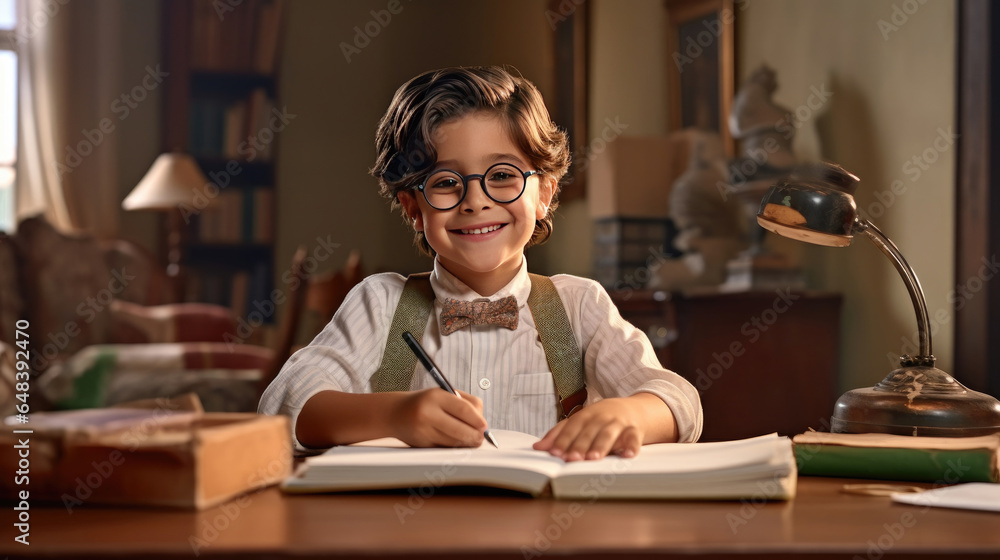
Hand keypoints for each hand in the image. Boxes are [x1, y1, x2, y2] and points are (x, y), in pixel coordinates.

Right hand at [389, 389, 486, 447]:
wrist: (396, 413)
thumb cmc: (425, 403)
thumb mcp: (442, 395)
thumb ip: (464, 404)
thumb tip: (482, 425)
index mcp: (436, 396)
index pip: (464, 409)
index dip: (478, 420)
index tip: (485, 426)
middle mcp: (428, 413)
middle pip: (460, 429)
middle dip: (475, 436)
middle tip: (481, 438)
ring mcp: (423, 430)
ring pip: (454, 442)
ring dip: (466, 443)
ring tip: (470, 439)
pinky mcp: (421, 444)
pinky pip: (445, 448)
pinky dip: (454, 447)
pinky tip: (456, 442)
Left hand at [533, 392, 677, 460]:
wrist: (635, 409)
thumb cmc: (602, 419)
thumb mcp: (581, 422)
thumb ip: (560, 434)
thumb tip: (537, 448)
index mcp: (586, 415)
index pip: (572, 427)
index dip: (563, 440)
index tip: (554, 453)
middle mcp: (601, 417)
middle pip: (588, 432)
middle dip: (579, 445)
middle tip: (571, 459)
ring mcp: (618, 423)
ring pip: (609, 433)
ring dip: (600, 445)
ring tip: (593, 458)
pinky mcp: (635, 430)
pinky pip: (634, 438)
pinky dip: (631, 446)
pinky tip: (627, 455)